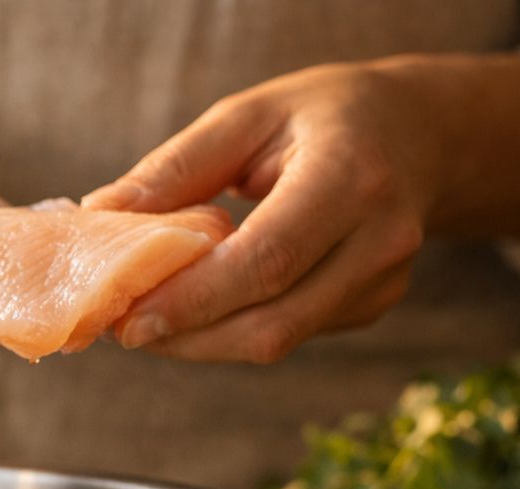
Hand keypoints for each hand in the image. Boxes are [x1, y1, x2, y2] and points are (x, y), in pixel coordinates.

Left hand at [83, 61, 437, 363]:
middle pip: (271, 322)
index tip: (128, 320)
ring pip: (276, 341)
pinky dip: (231, 331)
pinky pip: (288, 334)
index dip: (193, 301)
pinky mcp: (372, 307)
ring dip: (201, 343)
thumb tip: (99, 215)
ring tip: (147, 320)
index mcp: (351, 177)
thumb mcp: (248, 115)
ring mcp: (382, 282)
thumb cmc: (323, 118)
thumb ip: (176, 168)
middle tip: (122, 328)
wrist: (421, 133)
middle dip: (186, 336)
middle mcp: (379, 239)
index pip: (266, 260)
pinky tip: (198, 308)